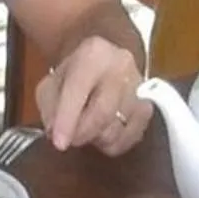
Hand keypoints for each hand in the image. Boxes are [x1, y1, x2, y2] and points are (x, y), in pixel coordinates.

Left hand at [35, 37, 151, 155]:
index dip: (67, 119)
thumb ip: (50, 108)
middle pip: (103, 112)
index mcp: (93, 54)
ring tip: (87, 129)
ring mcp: (139, 85)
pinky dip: (115, 143)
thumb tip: (57, 133)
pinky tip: (104, 133)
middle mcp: (121, 65)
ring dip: (97, 138)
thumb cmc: (75, 74)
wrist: (105, 61)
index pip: (78, 89)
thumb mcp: (51, 83)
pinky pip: (132, 136)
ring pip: (117, 128)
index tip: (59, 143)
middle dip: (82, 133)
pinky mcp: (148, 105)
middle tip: (70, 139)